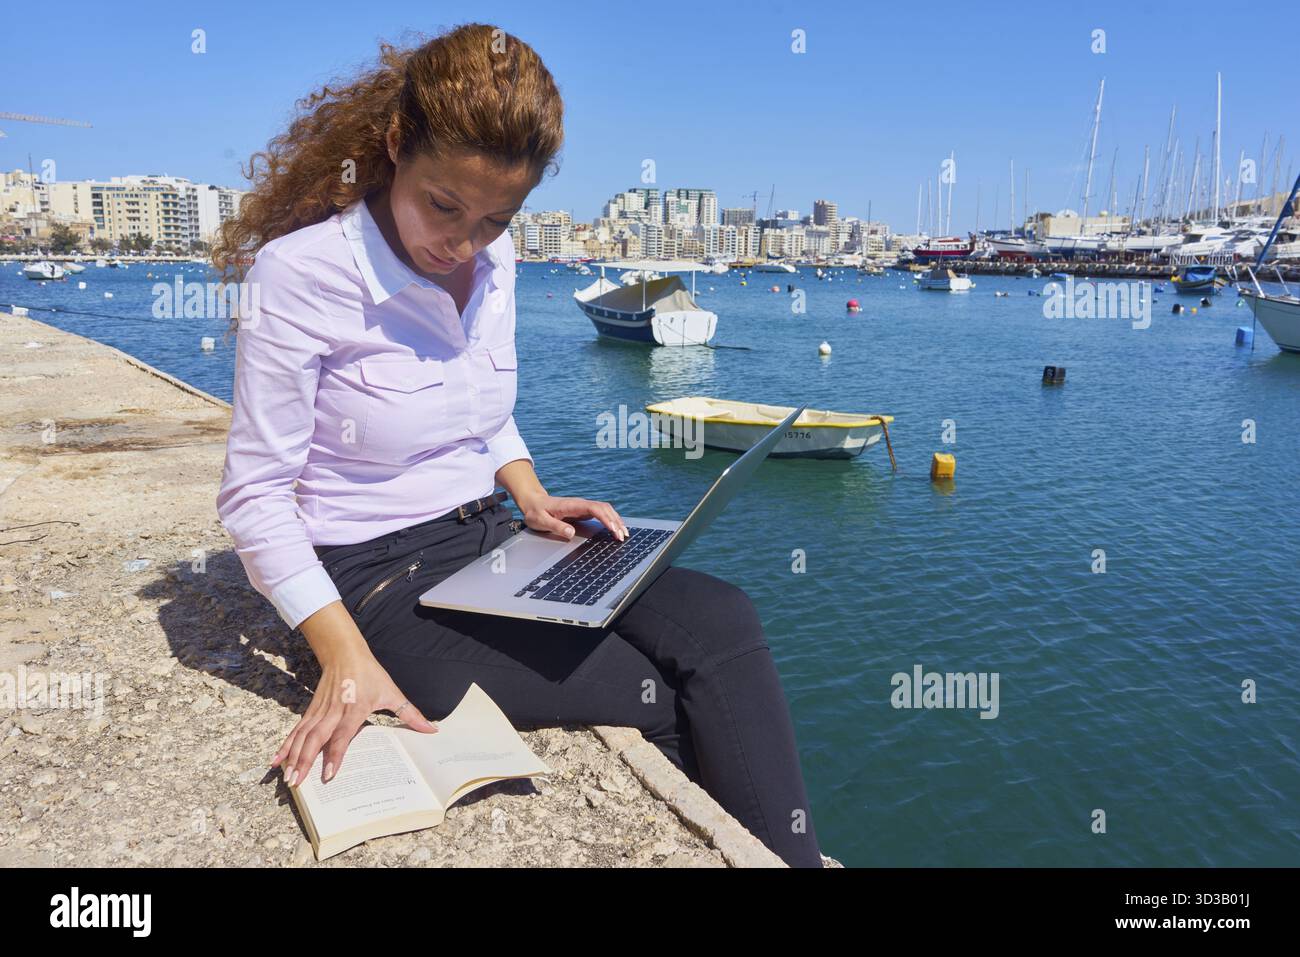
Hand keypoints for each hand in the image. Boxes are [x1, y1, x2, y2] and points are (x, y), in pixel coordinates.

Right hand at [270, 649, 437, 786]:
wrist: (345, 653)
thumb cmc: (370, 675)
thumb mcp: (392, 692)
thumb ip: (410, 714)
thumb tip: (431, 730)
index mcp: (354, 708)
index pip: (342, 735)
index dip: (334, 755)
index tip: (328, 774)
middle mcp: (333, 711)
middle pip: (316, 739)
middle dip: (305, 761)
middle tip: (296, 782)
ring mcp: (319, 711)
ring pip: (303, 736)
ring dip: (293, 757)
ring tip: (286, 778)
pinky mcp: (311, 710)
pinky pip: (297, 730)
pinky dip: (286, 745)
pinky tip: (276, 759)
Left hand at [519, 493, 627, 541]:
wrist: (533, 502)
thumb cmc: (536, 512)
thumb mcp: (541, 521)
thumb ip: (556, 526)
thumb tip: (571, 533)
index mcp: (572, 505)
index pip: (594, 508)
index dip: (605, 518)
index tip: (613, 530)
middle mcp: (580, 504)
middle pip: (604, 508)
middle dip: (615, 521)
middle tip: (622, 537)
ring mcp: (583, 507)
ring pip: (605, 510)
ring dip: (616, 521)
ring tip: (624, 534)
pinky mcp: (584, 512)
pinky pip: (601, 514)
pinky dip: (611, 521)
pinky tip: (616, 529)